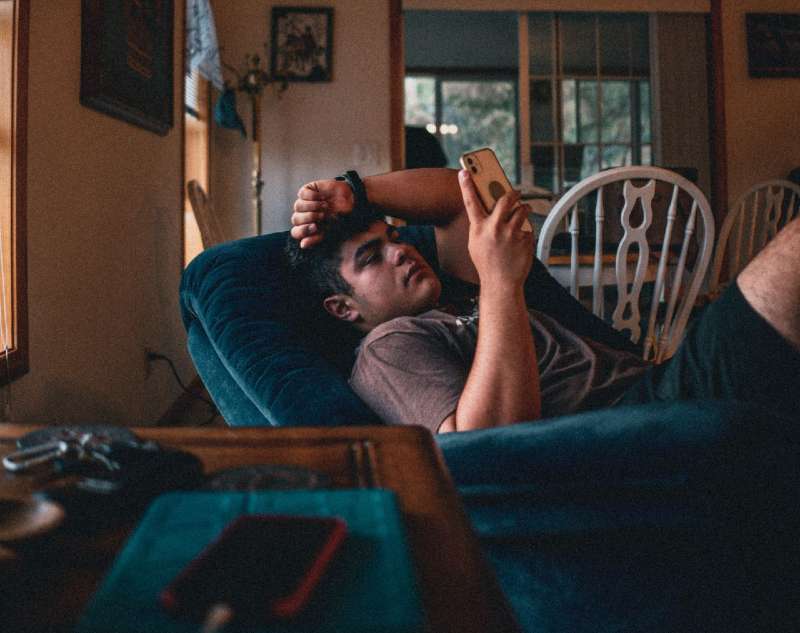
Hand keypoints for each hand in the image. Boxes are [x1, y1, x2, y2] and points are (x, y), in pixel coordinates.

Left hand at [290, 179, 354, 247]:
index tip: (315, 227)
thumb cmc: (340, 217)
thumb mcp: (330, 230)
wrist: (350, 200)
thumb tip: (303, 245)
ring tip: (325, 206)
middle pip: (295, 219)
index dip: (303, 231)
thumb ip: (316, 238)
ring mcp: (303, 203)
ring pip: (298, 206)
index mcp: (306, 228)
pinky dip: (313, 196)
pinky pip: (302, 194)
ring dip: (312, 206)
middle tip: (323, 215)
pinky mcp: (306, 191)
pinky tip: (322, 197)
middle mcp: (303, 216)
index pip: (296, 232)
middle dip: (309, 217)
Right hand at [458, 169, 533, 289]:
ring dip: (524, 209)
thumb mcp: (476, 243)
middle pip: (506, 199)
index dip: (466, 185)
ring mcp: (511, 233)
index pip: (470, 202)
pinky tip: (521, 241)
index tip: (464, 171)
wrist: (501, 283)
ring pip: (522, 210)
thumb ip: (481, 226)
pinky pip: (528, 227)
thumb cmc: (487, 264)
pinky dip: (526, 230)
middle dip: (513, 193)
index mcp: (479, 228)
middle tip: (516, 192)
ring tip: (523, 213)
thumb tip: (490, 210)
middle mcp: (494, 228)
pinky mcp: (524, 239)